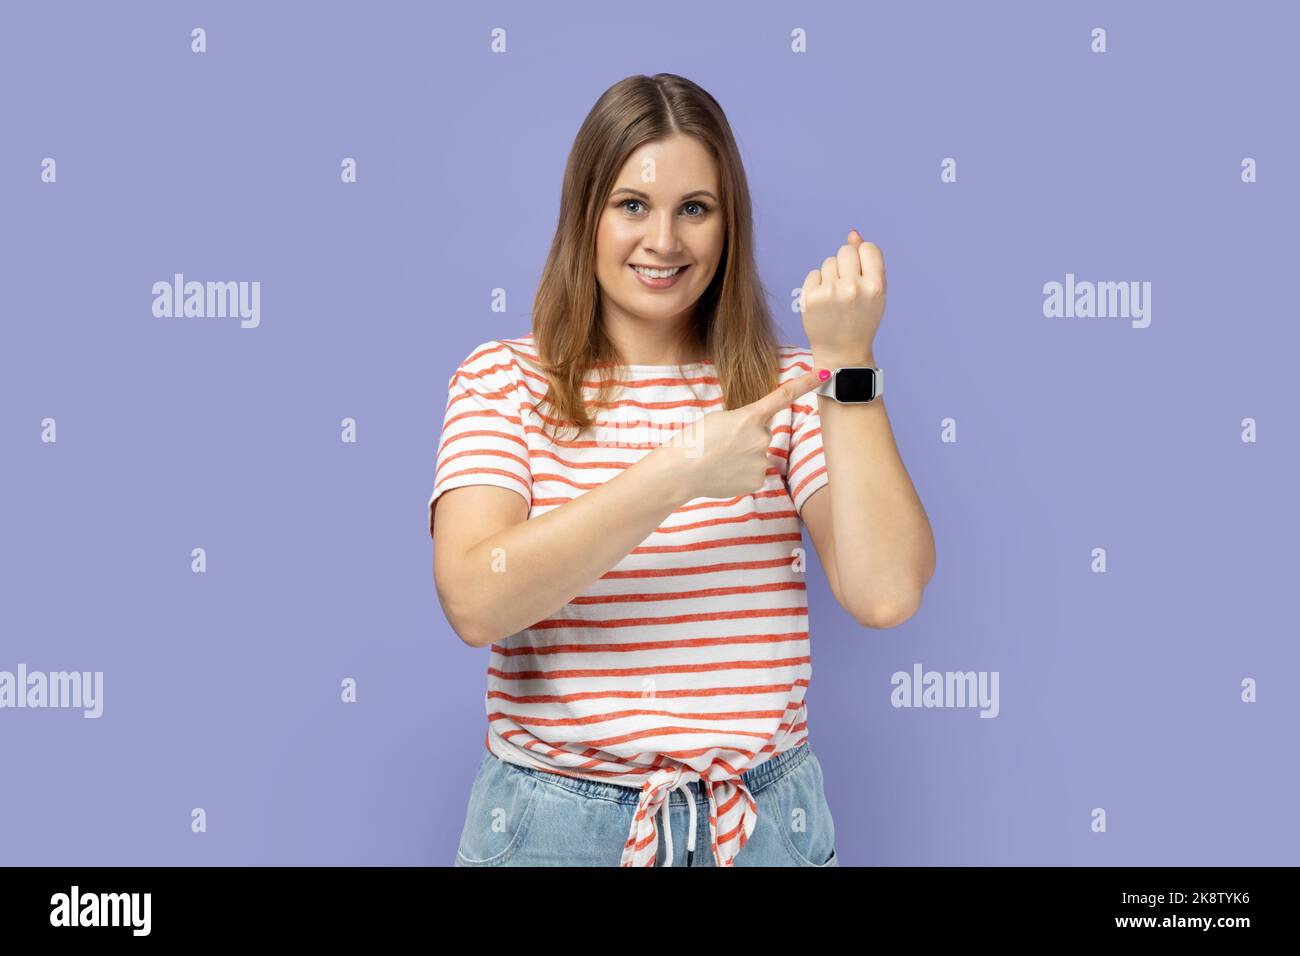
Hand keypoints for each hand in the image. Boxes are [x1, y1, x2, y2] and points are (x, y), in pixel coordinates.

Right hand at [669, 367, 824, 500]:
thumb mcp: (720, 419)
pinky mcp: (758, 480)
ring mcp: (761, 460)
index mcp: (750, 416)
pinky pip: (756, 473)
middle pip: (763, 434)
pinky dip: (743, 473)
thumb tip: (757, 438)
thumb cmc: (695, 440)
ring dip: (744, 457)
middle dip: (747, 438)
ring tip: (721, 461)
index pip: (784, 395)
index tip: (828, 374)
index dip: (808, 383)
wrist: (681, 471)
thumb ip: (744, 422)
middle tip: (723, 445)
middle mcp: (761, 437)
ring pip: (759, 455)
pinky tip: (726, 474)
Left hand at [800, 229, 885, 359]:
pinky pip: (814, 274)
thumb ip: (868, 262)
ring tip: (836, 298)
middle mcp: (853, 288)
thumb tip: (853, 233)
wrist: (842, 352)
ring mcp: (830, 293)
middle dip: (846, 265)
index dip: (864, 259)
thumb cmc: (861, 319)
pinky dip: (817, 285)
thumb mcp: (873, 292)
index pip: (868, 248)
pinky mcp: (810, 298)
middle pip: (846, 251)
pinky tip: (823, 302)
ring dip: (831, 275)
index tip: (862, 276)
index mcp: (875, 286)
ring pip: (828, 262)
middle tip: (848, 288)